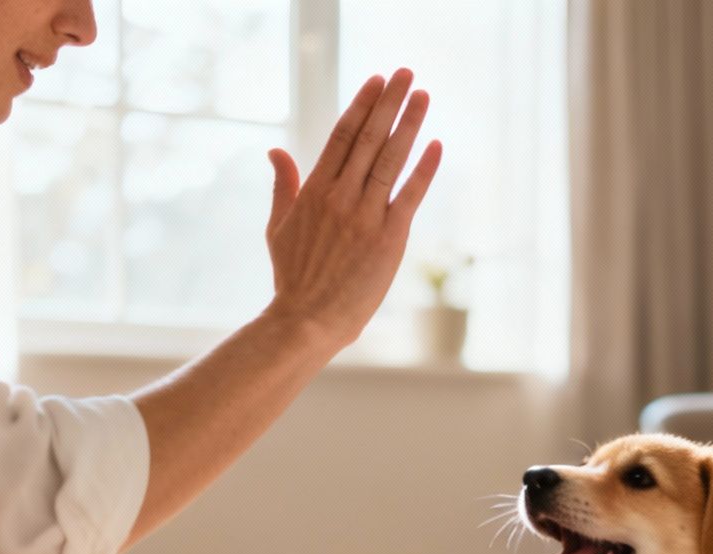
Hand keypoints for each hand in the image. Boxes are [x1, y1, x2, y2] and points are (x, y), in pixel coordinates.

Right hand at [262, 68, 441, 350]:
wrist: (306, 320)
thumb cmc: (293, 278)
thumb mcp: (278, 227)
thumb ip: (283, 186)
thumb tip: (276, 151)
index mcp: (315, 191)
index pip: (342, 135)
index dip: (362, 105)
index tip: (378, 81)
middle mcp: (340, 197)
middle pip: (369, 138)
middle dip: (389, 102)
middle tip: (407, 72)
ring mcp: (365, 216)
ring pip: (391, 159)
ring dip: (409, 124)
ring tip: (423, 95)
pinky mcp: (388, 239)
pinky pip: (410, 195)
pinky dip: (425, 169)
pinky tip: (436, 144)